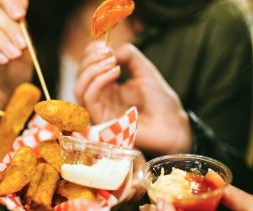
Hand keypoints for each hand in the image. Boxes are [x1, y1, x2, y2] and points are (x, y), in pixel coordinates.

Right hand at [0, 0, 32, 123]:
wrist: (2, 102)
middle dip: (8, 28)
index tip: (20, 14)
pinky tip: (1, 60)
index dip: (9, 2)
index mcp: (1, 22)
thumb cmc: (14, 78)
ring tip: (11, 57)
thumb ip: (22, 35)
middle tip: (20, 47)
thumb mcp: (26, 56)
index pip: (0, 1)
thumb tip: (18, 16)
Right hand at [74, 41, 190, 154]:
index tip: (105, 44)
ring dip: (92, 70)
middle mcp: (101, 99)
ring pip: (79, 88)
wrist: (173, 123)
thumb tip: (112, 49)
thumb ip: (129, 56)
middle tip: (108, 52)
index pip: (87, 68)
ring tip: (112, 62)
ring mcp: (100, 110)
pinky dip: (98, 81)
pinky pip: (89, 98)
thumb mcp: (144, 70)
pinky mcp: (102, 120)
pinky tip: (115, 72)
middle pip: (79, 77)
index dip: (90, 53)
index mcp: (108, 87)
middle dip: (90, 59)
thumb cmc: (161, 101)